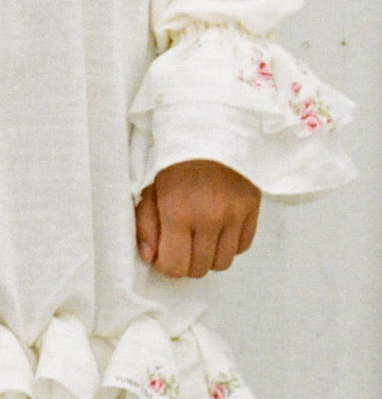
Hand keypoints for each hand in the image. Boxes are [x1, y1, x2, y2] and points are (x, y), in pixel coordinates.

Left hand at [136, 159, 260, 278]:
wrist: (211, 129)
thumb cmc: (174, 159)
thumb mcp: (149, 189)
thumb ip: (146, 226)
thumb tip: (149, 257)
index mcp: (179, 212)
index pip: (175, 266)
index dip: (166, 265)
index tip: (163, 253)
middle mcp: (211, 218)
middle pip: (200, 269)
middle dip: (186, 262)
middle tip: (181, 245)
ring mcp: (235, 214)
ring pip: (223, 262)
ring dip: (209, 257)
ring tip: (199, 239)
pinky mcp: (253, 208)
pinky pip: (243, 246)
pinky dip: (230, 245)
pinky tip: (218, 230)